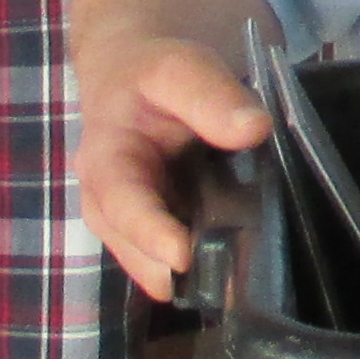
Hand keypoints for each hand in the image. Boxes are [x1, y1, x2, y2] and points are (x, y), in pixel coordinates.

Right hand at [77, 26, 264, 298]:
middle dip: (165, 268)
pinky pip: (176, 254)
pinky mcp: (162, 225)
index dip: (149, 231)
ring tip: (227, 290)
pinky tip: (233, 275)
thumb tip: (254, 128)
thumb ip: (210, 95)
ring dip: (185, 275)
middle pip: (132, 245)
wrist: (135, 74)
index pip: (122, 201)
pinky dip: (202, 266)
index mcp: (105, 160)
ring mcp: (135, 218)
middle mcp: (110, 200)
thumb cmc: (152, 73)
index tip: (181, 257)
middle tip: (213, 289)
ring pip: (153, 259)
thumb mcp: (178, 69)